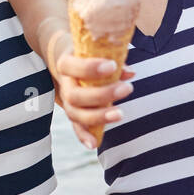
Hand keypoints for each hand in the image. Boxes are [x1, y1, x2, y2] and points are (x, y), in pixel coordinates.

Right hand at [51, 33, 134, 150]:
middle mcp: (64, 84)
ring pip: (76, 114)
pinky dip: (84, 136)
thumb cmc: (88, 52)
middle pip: (75, 95)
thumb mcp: (96, 50)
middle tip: (127, 88)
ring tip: (121, 113)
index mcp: (66, 63)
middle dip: (101, 95)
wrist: (68, 57)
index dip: (90, 68)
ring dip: (98, 116)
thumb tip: (129, 73)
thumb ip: (113, 58)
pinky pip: (76, 127)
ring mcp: (68, 102)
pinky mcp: (74, 114)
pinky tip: (94, 144)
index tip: (112, 65)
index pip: (71, 66)